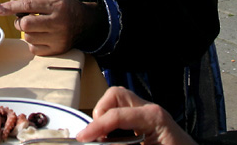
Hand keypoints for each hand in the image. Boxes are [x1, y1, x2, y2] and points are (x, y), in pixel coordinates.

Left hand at [0, 0, 95, 55]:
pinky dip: (33, 42)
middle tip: (24, 19)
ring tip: (36, 27)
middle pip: (26, 24)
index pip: (28, 6)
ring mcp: (59, 38)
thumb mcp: (52, 0)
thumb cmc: (65, 8)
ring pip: (28, 37)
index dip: (11, 7)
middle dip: (20, 21)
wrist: (87, 22)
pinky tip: (41, 37)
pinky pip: (34, 49)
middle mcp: (59, 22)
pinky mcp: (58, 50)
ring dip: (27, 32)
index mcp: (57, 6)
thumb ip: (31, 4)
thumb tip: (5, 7)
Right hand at [75, 87, 194, 144]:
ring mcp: (148, 112)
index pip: (117, 114)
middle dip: (100, 111)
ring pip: (118, 100)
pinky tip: (112, 136)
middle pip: (116, 94)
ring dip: (106, 115)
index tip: (82, 137)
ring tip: (102, 136)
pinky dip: (113, 120)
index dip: (96, 126)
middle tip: (95, 134)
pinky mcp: (146, 120)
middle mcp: (150, 109)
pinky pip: (123, 111)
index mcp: (154, 117)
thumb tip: (102, 141)